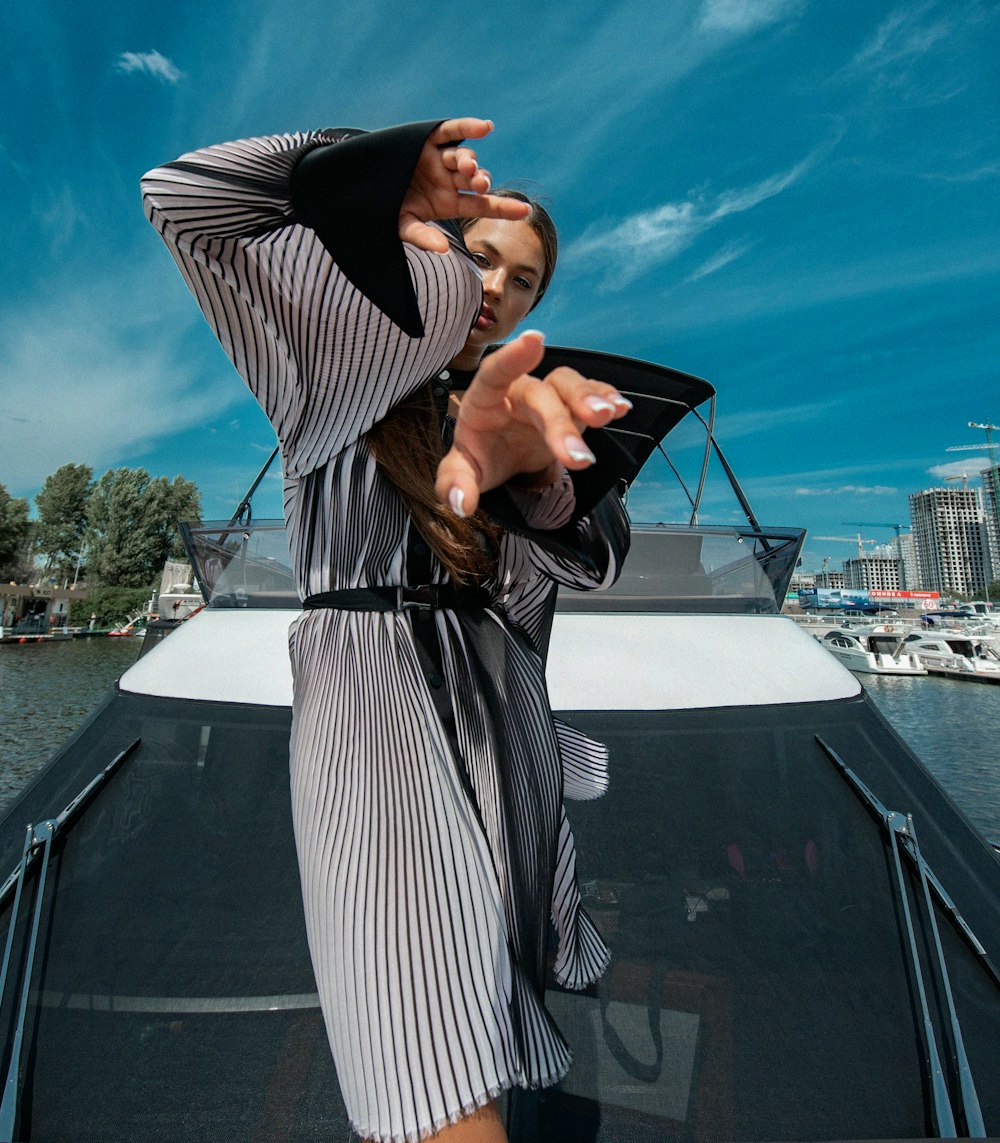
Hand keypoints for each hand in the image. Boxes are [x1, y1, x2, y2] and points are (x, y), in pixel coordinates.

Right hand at [398, 118, 531, 253]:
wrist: (362, 184)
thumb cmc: (385, 208)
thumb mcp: (402, 225)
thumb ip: (422, 236)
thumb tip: (443, 249)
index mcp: (449, 203)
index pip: (482, 205)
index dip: (504, 208)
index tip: (525, 211)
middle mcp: (448, 179)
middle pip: (474, 179)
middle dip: (480, 180)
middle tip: (480, 184)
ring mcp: (439, 159)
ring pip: (462, 157)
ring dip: (469, 162)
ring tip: (469, 168)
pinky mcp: (426, 139)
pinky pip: (450, 130)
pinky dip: (467, 127)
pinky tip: (485, 128)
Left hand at [434, 331, 632, 516]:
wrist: (503, 455)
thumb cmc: (482, 454)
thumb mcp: (463, 471)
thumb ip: (455, 484)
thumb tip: (461, 504)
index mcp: (485, 402)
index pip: (494, 374)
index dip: (512, 358)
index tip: (534, 340)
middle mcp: (518, 392)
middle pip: (541, 395)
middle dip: (561, 424)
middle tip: (577, 458)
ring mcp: (548, 397)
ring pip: (569, 387)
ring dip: (590, 399)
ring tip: (609, 415)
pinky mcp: (571, 407)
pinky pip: (591, 394)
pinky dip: (606, 397)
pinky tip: (621, 408)